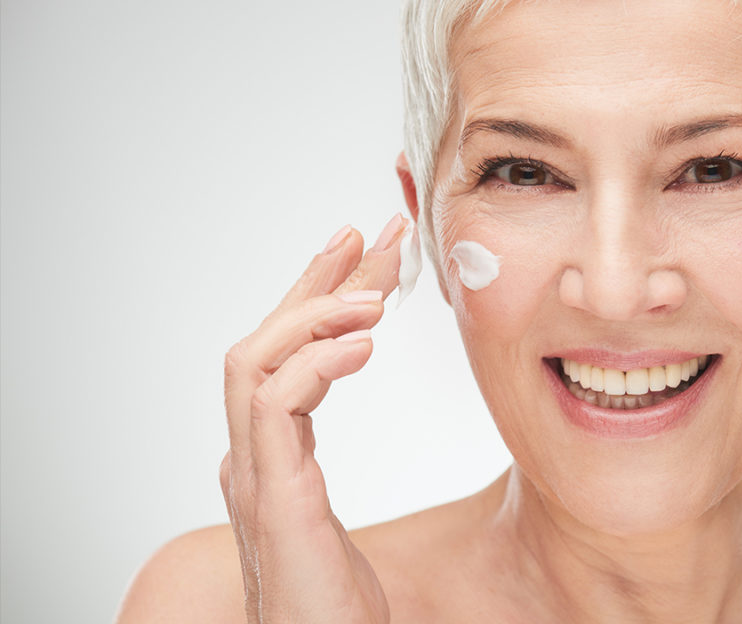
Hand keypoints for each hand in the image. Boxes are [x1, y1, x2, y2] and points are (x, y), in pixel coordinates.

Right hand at [220, 216, 409, 623]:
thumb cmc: (331, 606)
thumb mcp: (334, 521)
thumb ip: (327, 466)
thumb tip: (343, 436)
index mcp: (267, 458)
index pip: (284, 355)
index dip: (317, 297)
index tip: (360, 254)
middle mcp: (249, 459)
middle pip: (264, 342)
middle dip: (315, 282)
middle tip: (365, 234)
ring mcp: (253, 479)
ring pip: (253, 362)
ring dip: (312, 315)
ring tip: (374, 294)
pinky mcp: (274, 503)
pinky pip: (276, 410)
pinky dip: (313, 365)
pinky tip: (362, 345)